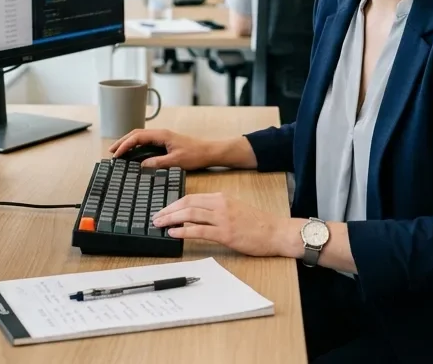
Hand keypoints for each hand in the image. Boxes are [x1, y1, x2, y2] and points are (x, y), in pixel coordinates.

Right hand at [108, 129, 216, 169]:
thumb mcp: (176, 161)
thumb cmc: (196, 155)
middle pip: (136, 134)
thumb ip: (158, 163)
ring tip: (118, 152)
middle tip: (111, 152)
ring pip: (140, 137)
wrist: (209, 152)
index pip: (138, 137)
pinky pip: (146, 142)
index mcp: (162, 135)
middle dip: (122, 142)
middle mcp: (160, 134)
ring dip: (128, 143)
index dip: (125, 145)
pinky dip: (136, 146)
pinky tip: (132, 154)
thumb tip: (141, 166)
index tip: (116, 155)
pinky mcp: (165, 143)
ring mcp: (162, 137)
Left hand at [151, 193, 292, 256]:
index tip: (163, 210)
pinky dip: (183, 231)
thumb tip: (195, 215)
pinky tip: (174, 233)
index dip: (174, 204)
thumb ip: (217, 209)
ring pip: (190, 215)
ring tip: (160, 224)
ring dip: (171, 219)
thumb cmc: (258, 223)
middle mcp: (220, 205)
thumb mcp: (235, 208)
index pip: (191, 197)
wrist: (276, 232)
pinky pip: (199, 231)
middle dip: (168, 210)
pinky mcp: (225, 234)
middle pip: (187, 203)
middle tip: (155, 217)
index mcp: (222, 197)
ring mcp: (223, 219)